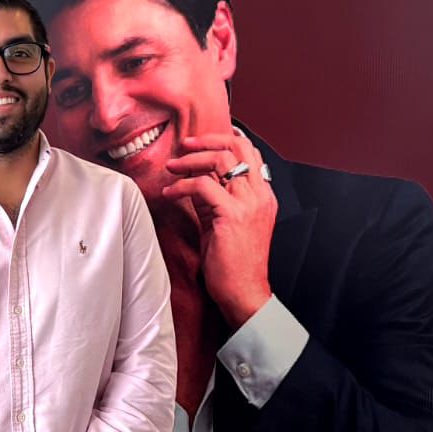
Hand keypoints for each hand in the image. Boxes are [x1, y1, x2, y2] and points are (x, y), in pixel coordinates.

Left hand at [163, 131, 277, 327]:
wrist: (243, 291)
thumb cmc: (232, 262)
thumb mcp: (224, 222)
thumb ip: (215, 199)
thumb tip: (194, 179)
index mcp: (263, 196)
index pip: (250, 153)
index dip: (224, 140)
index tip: (198, 142)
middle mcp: (260, 196)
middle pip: (238, 149)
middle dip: (207, 142)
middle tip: (183, 147)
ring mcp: (249, 204)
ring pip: (221, 161)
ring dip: (190, 160)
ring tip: (171, 168)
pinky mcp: (232, 215)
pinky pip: (203, 186)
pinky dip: (182, 185)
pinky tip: (169, 194)